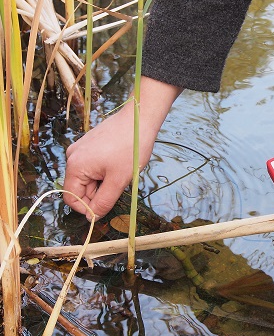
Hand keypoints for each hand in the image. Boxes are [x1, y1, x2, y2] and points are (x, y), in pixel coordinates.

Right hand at [63, 77, 181, 219]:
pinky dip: (106, 171)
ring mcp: (81, 149)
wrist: (139, 118)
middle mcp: (73, 157)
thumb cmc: (130, 148)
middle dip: (99, 193)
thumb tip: (92, 217)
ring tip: (121, 172)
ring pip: (89, 178)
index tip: (106, 208)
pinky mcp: (91, 145)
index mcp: (75, 166)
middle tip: (119, 186)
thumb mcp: (118, 180)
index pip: (72, 198)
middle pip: (81, 188)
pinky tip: (120, 164)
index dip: (87, 208)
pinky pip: (94, 166)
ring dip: (104, 182)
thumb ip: (103, 201)